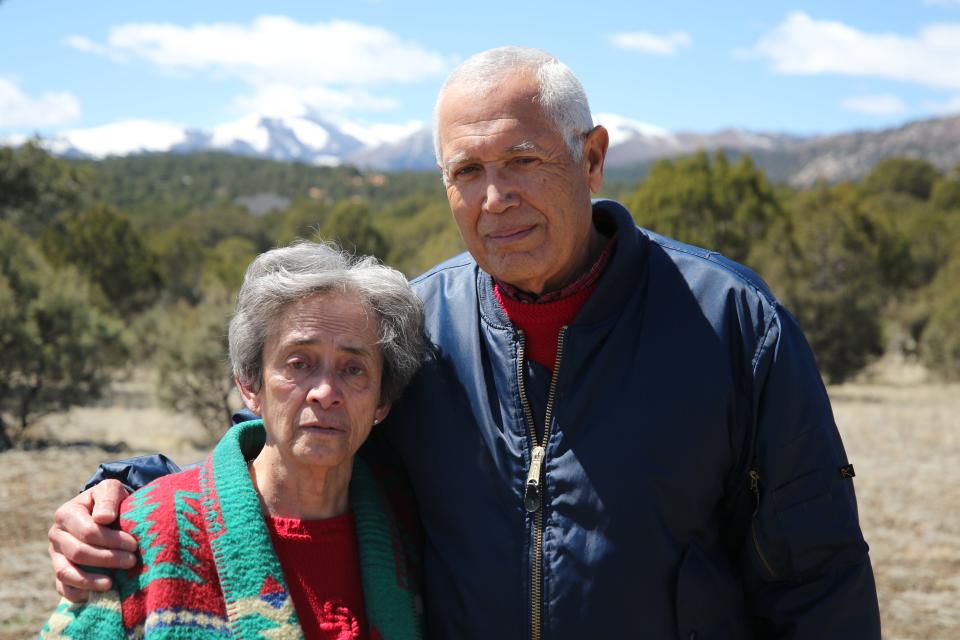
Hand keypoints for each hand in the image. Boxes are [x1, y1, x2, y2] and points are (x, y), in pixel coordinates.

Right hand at [47, 480, 137, 601]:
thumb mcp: (111, 490)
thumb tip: (103, 518)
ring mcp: (56, 555)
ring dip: (90, 580)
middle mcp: (56, 535)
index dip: (112, 540)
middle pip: (78, 552)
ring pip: (65, 572)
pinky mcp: (60, 570)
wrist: (105, 512)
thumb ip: (108, 499)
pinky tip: (95, 594)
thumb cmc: (110, 501)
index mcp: (66, 514)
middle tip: (132, 561)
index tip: (134, 544)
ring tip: (112, 584)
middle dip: (107, 559)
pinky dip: (76, 594)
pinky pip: (62, 587)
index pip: (88, 532)